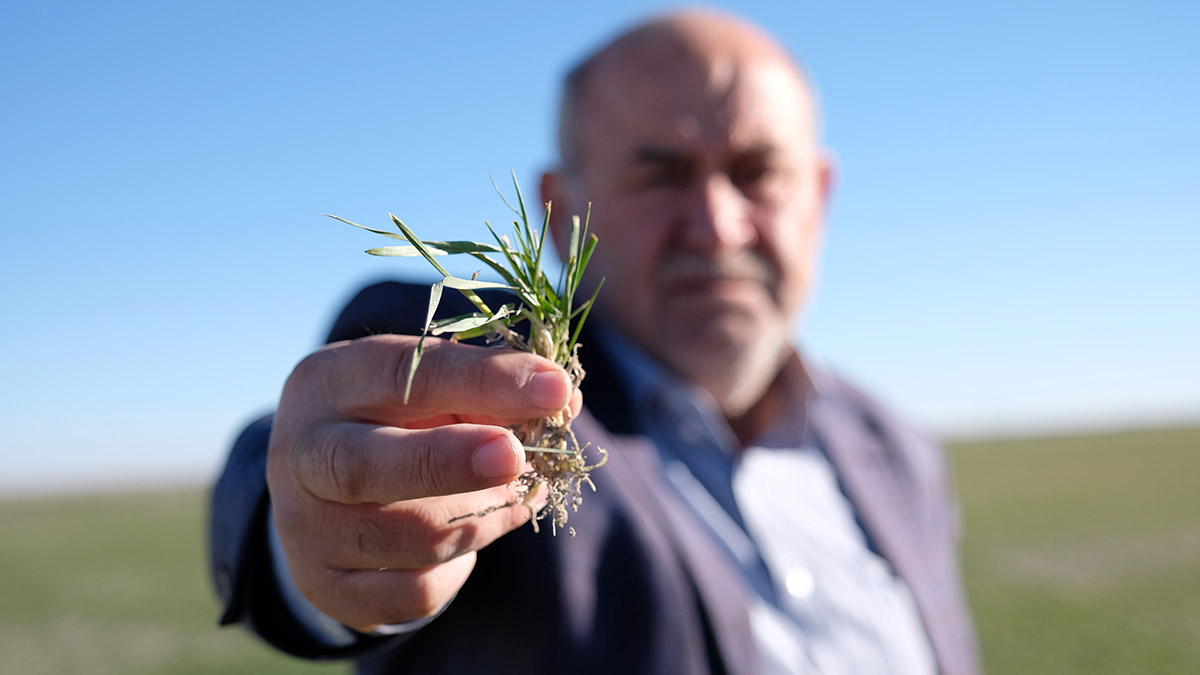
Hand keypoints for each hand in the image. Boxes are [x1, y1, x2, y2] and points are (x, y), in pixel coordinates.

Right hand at [266, 334, 577, 631]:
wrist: (325, 486)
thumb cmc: (398, 417)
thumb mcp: (431, 388)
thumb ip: (488, 389)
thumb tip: (563, 400)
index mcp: (328, 382)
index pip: (403, 375)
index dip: (483, 381)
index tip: (553, 388)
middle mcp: (300, 455)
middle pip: (365, 467)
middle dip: (450, 462)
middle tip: (516, 456)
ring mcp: (306, 530)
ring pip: (409, 538)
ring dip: (483, 517)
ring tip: (514, 491)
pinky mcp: (327, 588)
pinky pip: (415, 592)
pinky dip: (461, 565)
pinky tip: (472, 533)